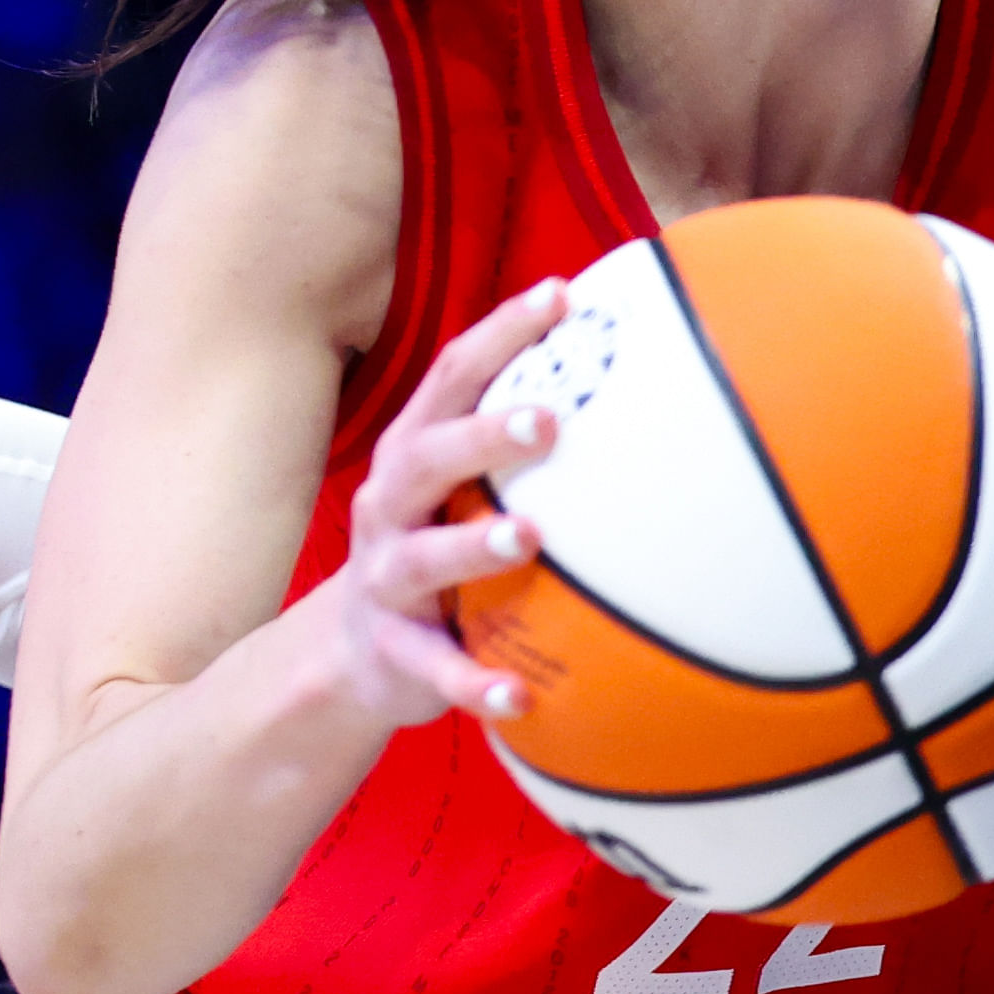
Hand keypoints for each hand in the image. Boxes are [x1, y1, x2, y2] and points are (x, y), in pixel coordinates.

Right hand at [318, 278, 565, 731]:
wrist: (351, 658)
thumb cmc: (436, 546)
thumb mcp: (461, 490)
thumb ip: (518, 443)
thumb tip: (642, 381)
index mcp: (415, 452)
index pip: (453, 377)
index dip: (502, 333)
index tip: (562, 295)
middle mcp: (390, 505)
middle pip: (427, 455)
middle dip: (485, 434)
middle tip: (549, 419)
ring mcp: (385, 581)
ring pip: (421, 558)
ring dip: (472, 545)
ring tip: (527, 539)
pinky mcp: (394, 653)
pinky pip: (436, 668)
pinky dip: (475, 683)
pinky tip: (521, 697)